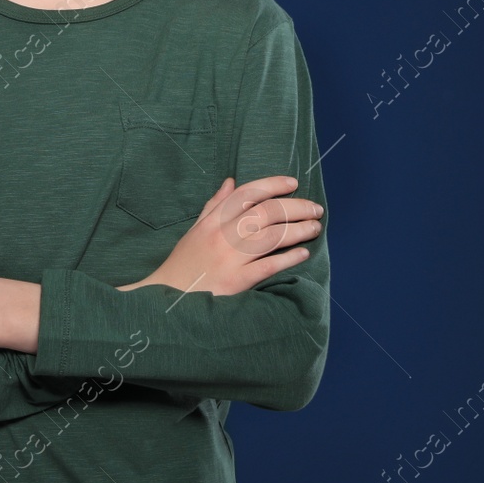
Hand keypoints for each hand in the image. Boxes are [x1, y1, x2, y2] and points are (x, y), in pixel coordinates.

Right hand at [119, 175, 322, 295]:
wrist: (168, 301)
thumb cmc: (183, 265)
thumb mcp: (195, 231)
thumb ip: (214, 206)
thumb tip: (231, 181)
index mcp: (212, 222)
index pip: (246, 193)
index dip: (272, 184)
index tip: (293, 183)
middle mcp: (222, 236)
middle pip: (266, 212)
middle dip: (296, 207)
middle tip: (315, 209)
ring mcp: (229, 259)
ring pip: (272, 236)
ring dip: (299, 229)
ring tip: (314, 228)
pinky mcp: (236, 282)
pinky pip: (268, 265)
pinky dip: (289, 258)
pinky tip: (303, 253)